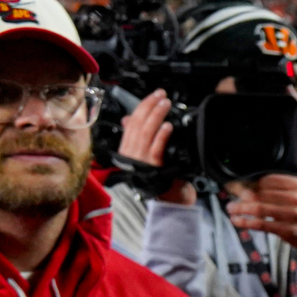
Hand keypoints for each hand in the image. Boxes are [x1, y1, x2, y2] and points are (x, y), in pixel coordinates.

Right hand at [117, 90, 196, 205]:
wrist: (169, 201)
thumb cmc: (159, 178)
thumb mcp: (145, 155)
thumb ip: (136, 137)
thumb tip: (127, 118)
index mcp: (127, 148)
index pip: (132, 122)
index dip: (143, 106)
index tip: (154, 95)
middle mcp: (131, 153)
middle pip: (137, 124)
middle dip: (149, 106)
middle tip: (162, 95)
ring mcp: (140, 161)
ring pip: (146, 133)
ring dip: (156, 116)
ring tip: (166, 104)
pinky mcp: (152, 168)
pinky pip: (155, 149)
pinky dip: (161, 136)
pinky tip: (168, 126)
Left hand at [224, 175, 296, 275]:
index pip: (268, 180)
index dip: (251, 182)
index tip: (238, 183)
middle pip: (262, 193)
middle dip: (242, 194)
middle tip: (230, 195)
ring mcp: (293, 215)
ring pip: (260, 209)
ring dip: (241, 208)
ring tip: (230, 209)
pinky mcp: (288, 230)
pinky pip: (262, 224)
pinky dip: (247, 222)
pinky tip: (237, 221)